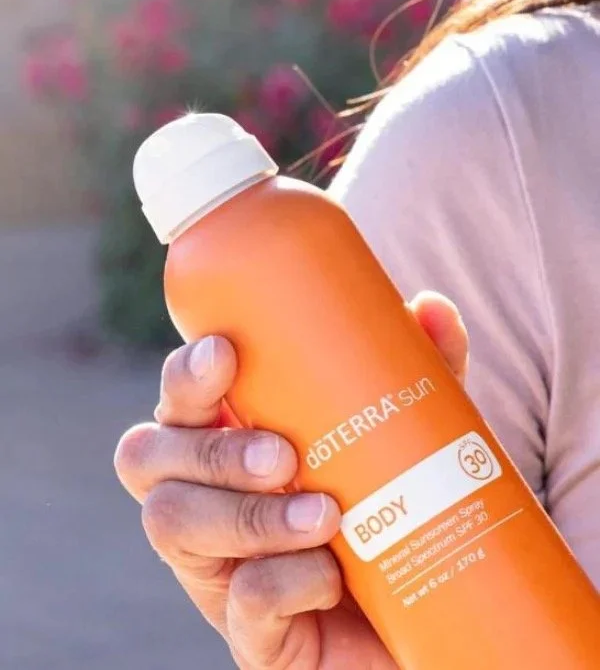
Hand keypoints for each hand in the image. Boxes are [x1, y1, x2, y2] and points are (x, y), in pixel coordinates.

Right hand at [115, 292, 467, 668]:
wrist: (427, 620)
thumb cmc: (393, 510)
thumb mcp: (402, 434)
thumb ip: (412, 374)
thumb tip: (431, 310)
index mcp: (224, 443)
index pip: (176, 402)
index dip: (185, 375)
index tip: (226, 351)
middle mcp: (203, 499)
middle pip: (148, 457)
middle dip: (210, 447)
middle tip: (283, 453)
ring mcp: (217, 570)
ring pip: (173, 524)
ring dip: (247, 513)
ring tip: (324, 514)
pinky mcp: (253, 634)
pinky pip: (238, 604)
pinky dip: (283, 580)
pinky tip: (330, 574)